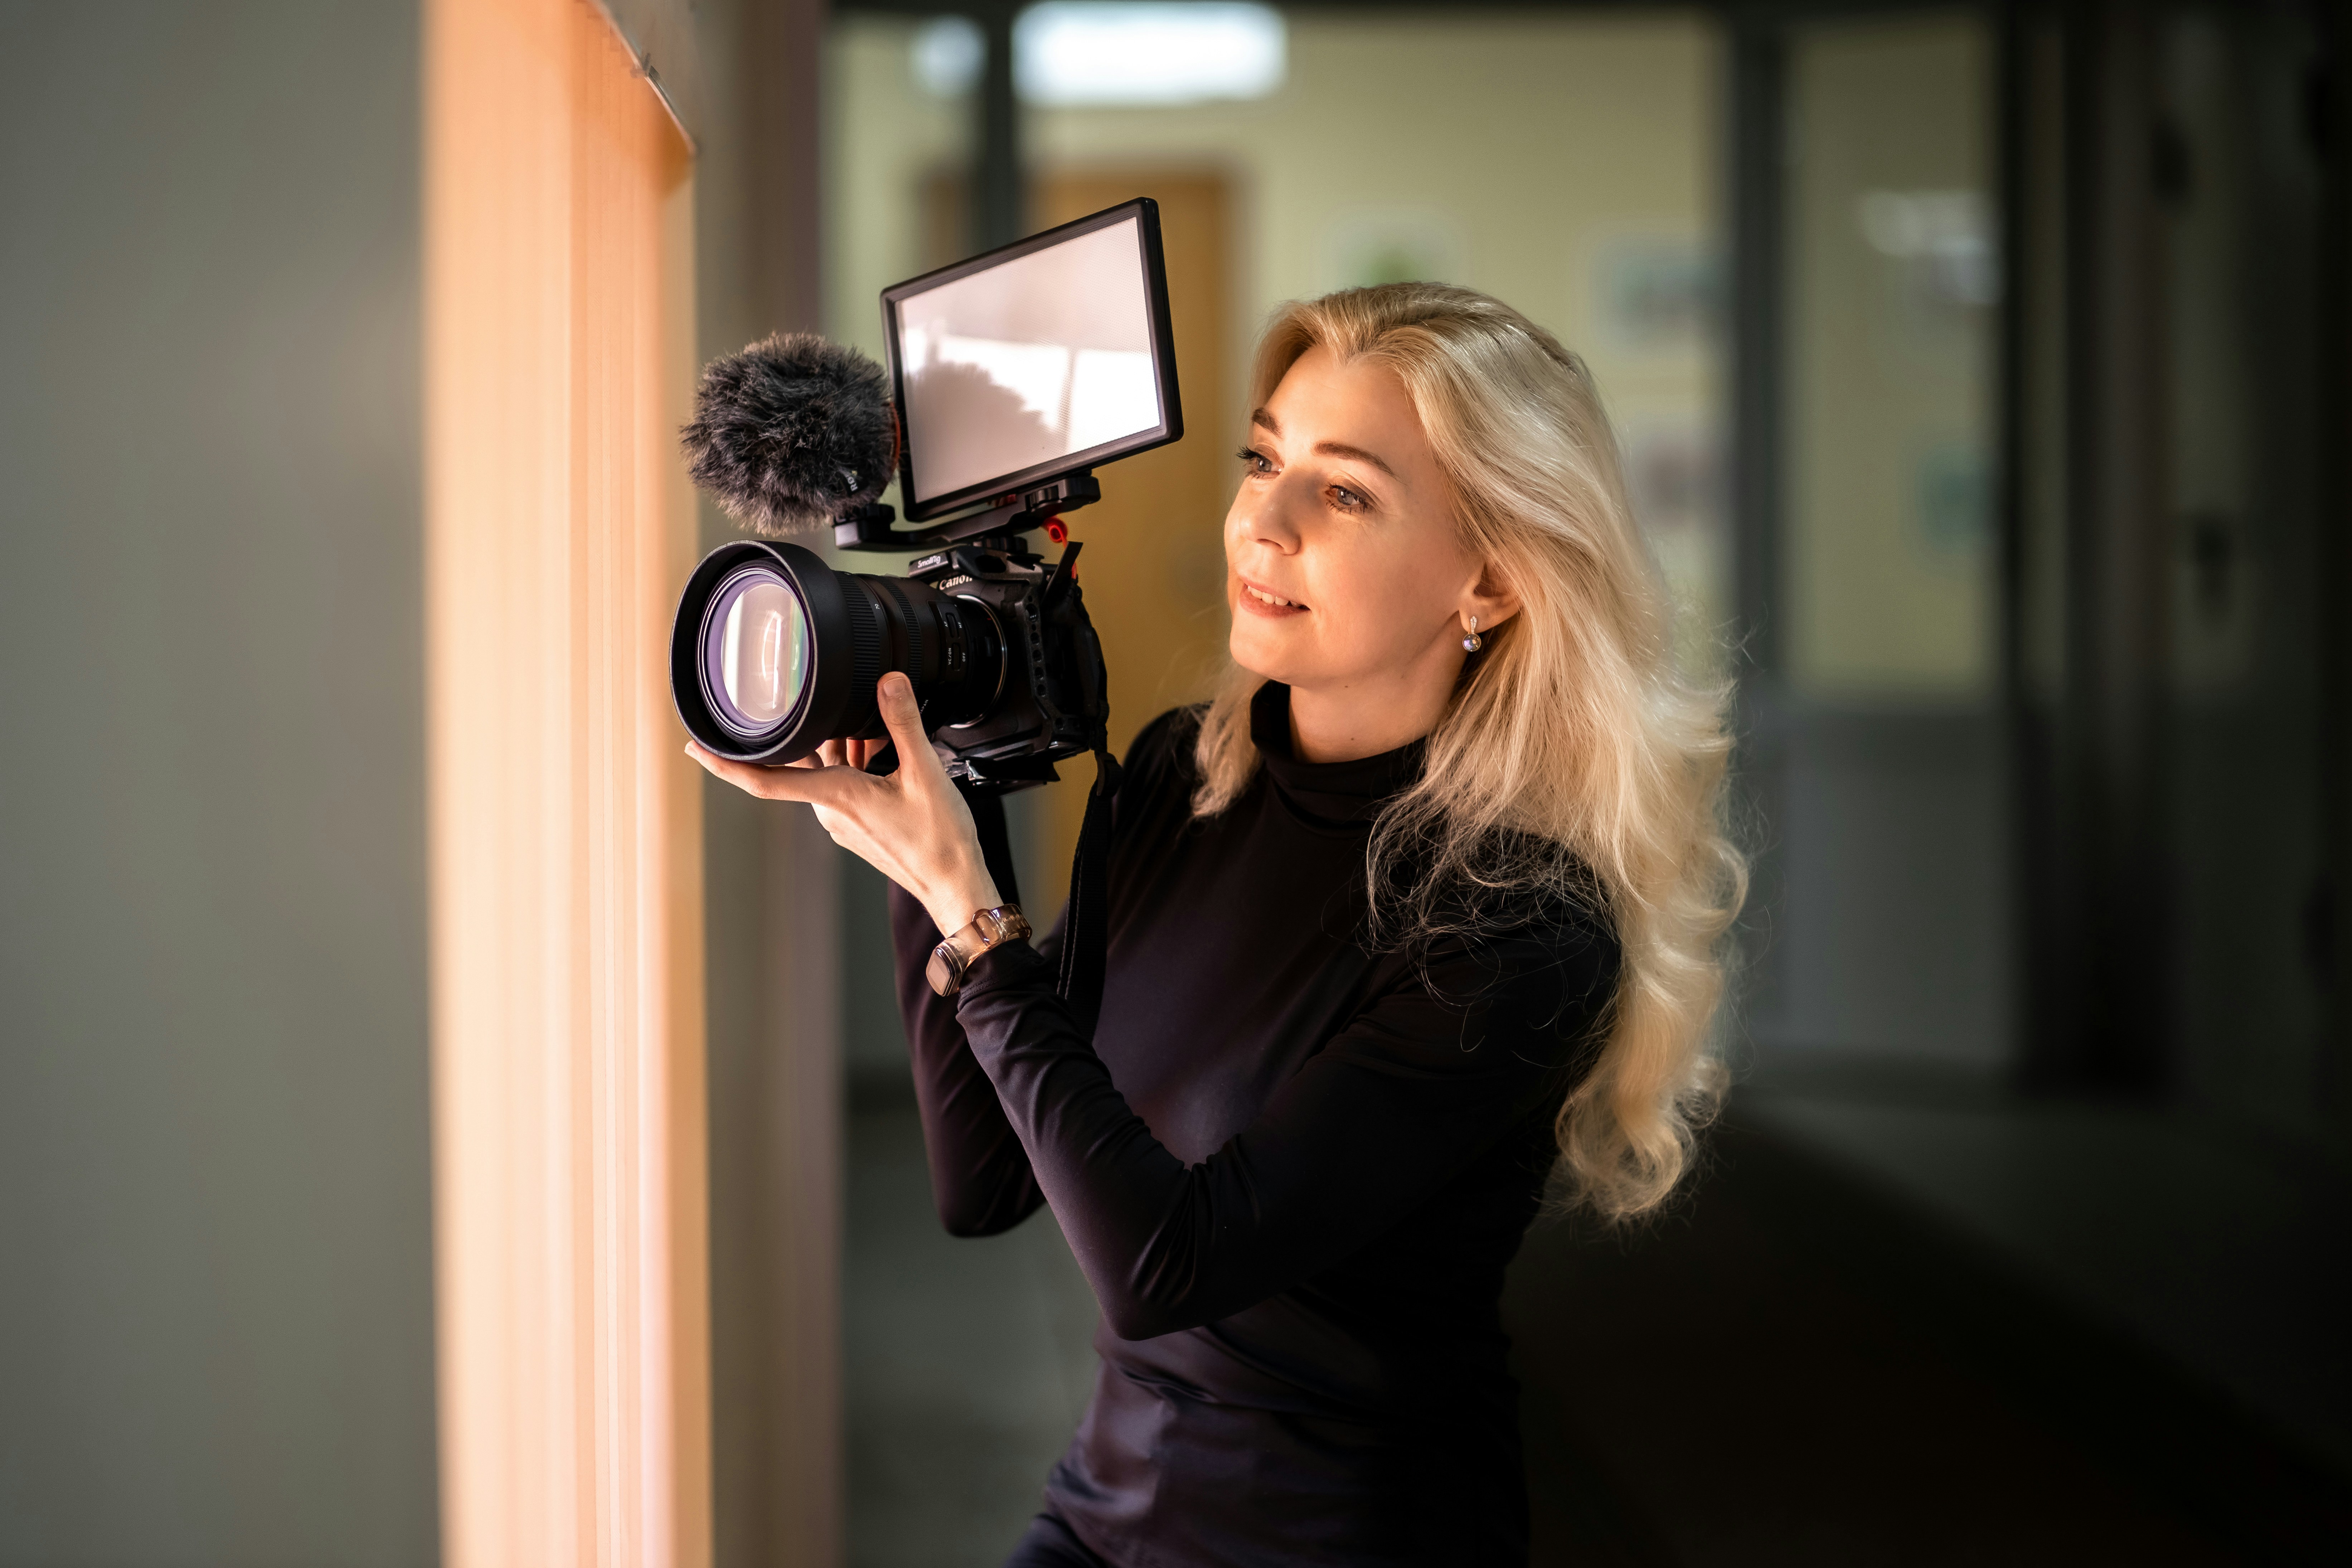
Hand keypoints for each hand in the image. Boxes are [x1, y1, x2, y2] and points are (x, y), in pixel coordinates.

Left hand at [686, 672, 1002, 936]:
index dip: (725, 764)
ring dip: (843, 744)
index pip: (764, 781)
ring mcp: (843, 821)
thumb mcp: (924, 773)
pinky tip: (883, 748)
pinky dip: (856, 761)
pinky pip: (843, 782)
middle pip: (800, 762)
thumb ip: (903, 723)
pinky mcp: (858, 825)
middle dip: (809, 731)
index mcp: (836, 798)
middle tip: (818, 703)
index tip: (696, 748)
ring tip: (873, 725)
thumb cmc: (939, 842)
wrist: (954, 884)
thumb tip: (889, 682)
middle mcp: (831, 811)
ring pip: (826, 769)